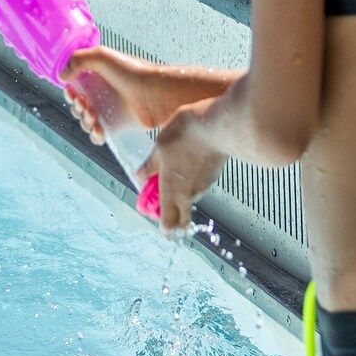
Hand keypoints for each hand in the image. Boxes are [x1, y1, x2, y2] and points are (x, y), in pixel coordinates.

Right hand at [61, 45, 214, 145]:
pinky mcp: (119, 126)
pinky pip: (99, 134)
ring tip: (94, 118)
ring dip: (84, 122)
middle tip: (86, 106)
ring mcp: (111, 110)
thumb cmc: (134, 72)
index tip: (72, 92)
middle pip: (79, 105)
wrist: (158, 93)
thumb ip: (78, 60)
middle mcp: (103, 92)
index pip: (75, 86)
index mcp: (98, 76)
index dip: (70, 91)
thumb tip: (62, 76)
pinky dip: (95, 135)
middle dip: (77, 108)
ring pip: (87, 121)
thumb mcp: (102, 56)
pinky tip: (99, 131)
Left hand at [141, 98, 227, 234]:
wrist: (215, 127)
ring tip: (172, 172)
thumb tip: (140, 176)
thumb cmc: (184, 137)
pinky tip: (187, 162)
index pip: (169, 223)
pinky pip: (199, 184)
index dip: (164, 228)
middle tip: (164, 203)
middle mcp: (190, 194)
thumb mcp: (158, 148)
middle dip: (174, 217)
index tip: (157, 222)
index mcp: (172, 192)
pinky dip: (192, 180)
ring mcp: (204, 186)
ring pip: (191, 198)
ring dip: (182, 193)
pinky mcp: (213, 175)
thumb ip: (150, 166)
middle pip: (183, 218)